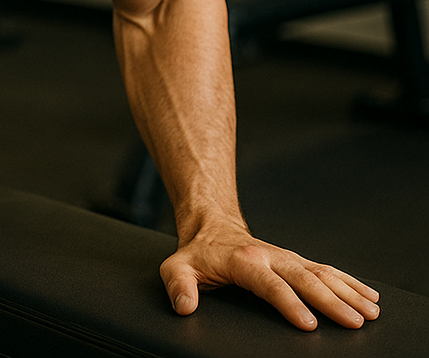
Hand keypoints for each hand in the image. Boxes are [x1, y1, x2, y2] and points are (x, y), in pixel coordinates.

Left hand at [160, 223, 380, 330]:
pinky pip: (326, 269)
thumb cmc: (197, 253)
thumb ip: (179, 285)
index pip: (269, 284)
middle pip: (304, 278)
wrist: (211, 226)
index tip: (309, 324)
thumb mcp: (177, 267)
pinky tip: (368, 295)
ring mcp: (285, 257)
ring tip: (371, 311)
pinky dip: (349, 281)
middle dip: (331, 300)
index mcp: (243, 260)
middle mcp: (269, 256)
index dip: (288, 303)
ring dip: (347, 291)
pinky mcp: (296, 260)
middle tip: (355, 321)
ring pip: (321, 272)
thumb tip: (184, 306)